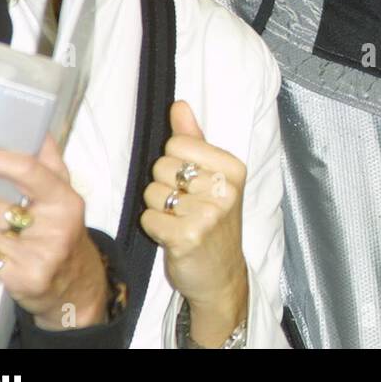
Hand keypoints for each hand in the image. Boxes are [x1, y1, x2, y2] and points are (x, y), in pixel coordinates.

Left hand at [0, 135, 107, 330]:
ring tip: (7, 237)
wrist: (77, 285)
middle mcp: (55, 225)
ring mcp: (40, 253)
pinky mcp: (25, 279)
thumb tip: (40, 130)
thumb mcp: (64, 196)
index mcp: (64, 198)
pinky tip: (6, 258)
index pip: (26, 171)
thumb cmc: (63, 231)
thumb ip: (50, 164)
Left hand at [140, 101, 248, 345]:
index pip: (178, 143)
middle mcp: (224, 189)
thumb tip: (179, 105)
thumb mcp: (212, 178)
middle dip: (163, 186)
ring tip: (179, 221)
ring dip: (157, 209)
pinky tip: (172, 236)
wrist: (222, 276)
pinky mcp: (188, 237)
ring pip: (152, 193)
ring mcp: (208, 214)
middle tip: (183, 207)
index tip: (191, 183)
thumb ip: (194, 139)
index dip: (174, 163)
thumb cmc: (214, 223)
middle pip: (162, 167)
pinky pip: (148, 217)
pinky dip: (153, 228)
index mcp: (233, 168)